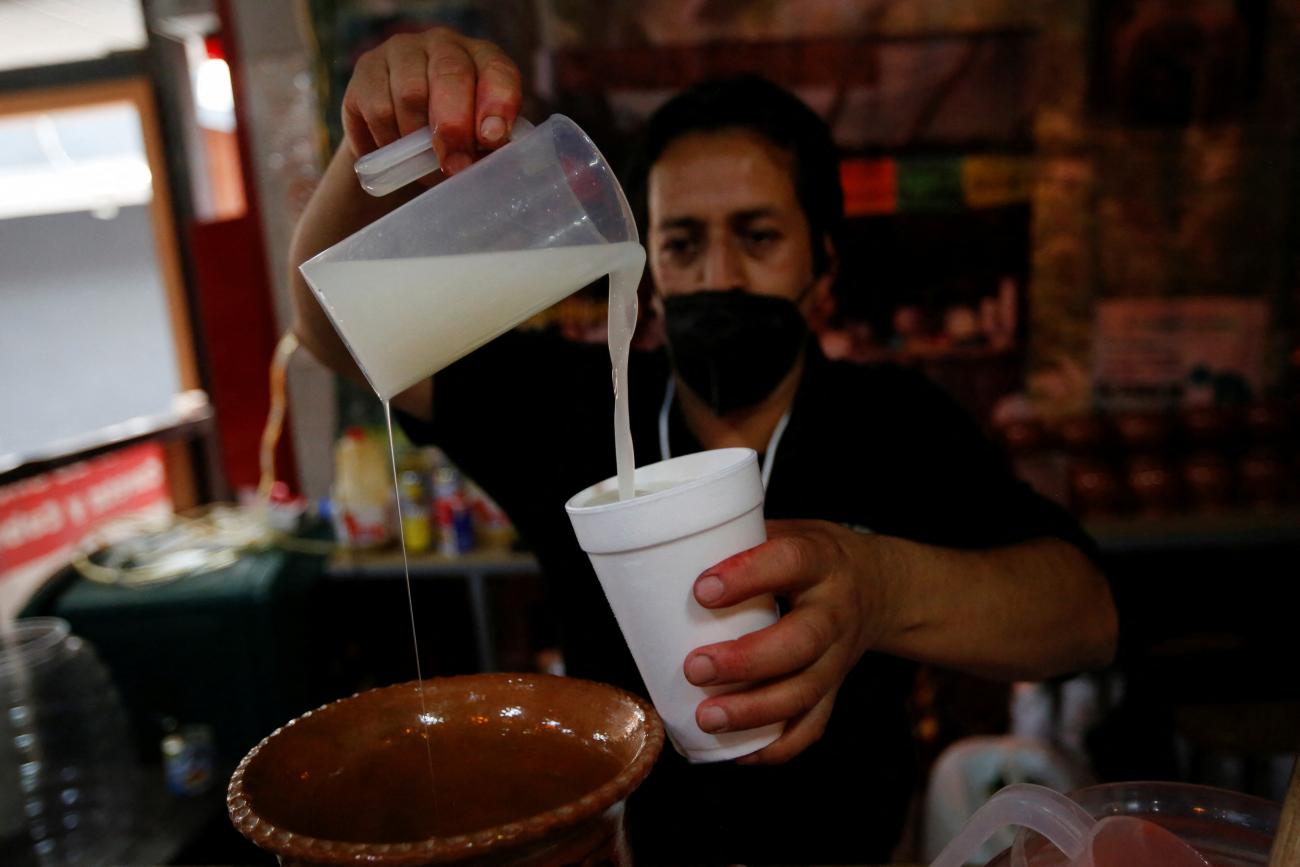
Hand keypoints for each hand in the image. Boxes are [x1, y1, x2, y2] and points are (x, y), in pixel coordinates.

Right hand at [341, 27, 522, 175]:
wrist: (400, 140)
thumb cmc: (449, 140)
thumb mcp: (475, 142)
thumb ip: (484, 146)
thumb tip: (483, 159)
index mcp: (483, 59)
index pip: (497, 71)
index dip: (498, 104)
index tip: (492, 139)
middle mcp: (444, 45)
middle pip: (450, 75)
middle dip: (455, 128)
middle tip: (455, 165)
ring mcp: (402, 51)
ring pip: (410, 95)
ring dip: (418, 141)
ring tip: (424, 165)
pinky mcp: (367, 68)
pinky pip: (378, 109)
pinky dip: (389, 140)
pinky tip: (396, 152)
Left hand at [683, 520, 890, 763]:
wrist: (880, 588)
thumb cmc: (814, 559)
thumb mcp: (789, 533)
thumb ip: (740, 544)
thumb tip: (665, 558)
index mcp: (821, 560)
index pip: (790, 562)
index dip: (748, 576)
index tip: (702, 591)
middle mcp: (835, 611)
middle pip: (801, 642)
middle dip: (747, 661)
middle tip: (696, 669)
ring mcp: (839, 655)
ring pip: (806, 692)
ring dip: (755, 711)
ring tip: (707, 718)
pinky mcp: (836, 689)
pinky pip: (813, 725)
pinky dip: (777, 746)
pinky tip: (739, 753)